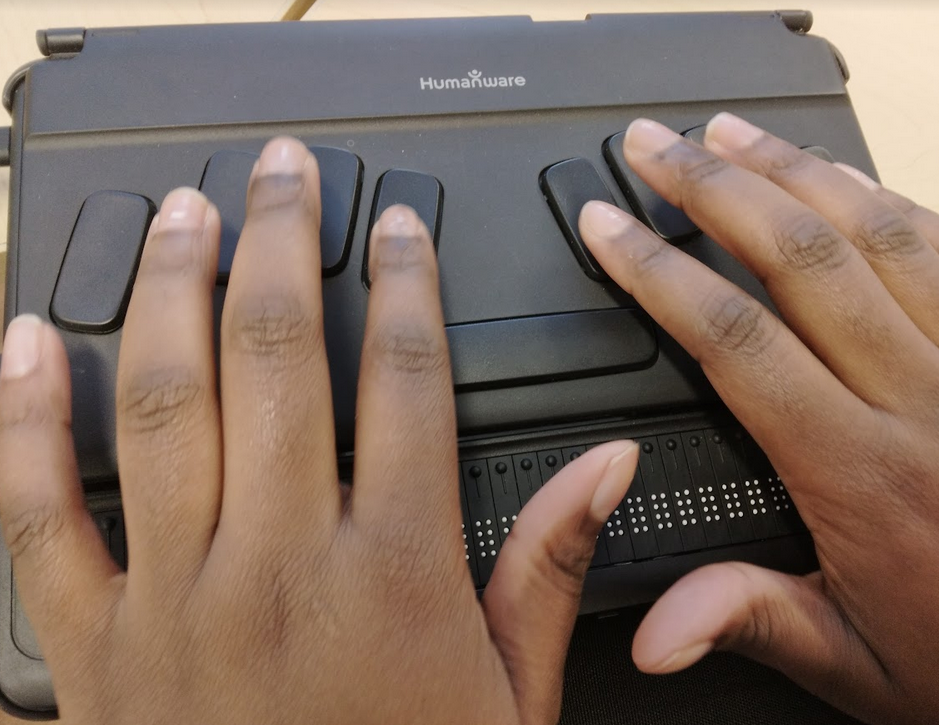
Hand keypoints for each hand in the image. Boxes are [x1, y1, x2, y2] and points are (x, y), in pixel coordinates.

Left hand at [0, 137, 639, 723]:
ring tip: (182, 217)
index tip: (397, 229)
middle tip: (279, 173)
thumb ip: (548, 569)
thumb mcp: (510, 700)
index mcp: (394, 575)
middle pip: (282, 359)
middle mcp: (281, 568)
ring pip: (165, 406)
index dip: (408, 286)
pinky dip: (26, 421)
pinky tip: (29, 346)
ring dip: (173, 293)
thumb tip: (607, 468)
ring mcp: (176, 602)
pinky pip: (40, 514)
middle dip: (284, 245)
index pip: (408, 382)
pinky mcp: (95, 649)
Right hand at [579, 114, 938, 724]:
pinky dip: (892, 202)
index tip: (610, 229)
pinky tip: (848, 177)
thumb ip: (748, 619)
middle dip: (711, 189)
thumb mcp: (852, 663)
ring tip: (731, 133)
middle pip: (798, 259)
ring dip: (794, 172)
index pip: (734, 340)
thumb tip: (653, 632)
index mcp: (861, 471)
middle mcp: (924, 400)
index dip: (658, 273)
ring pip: (877, 235)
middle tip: (654, 146)